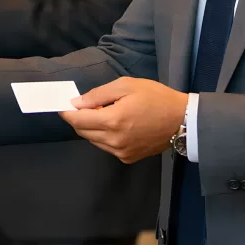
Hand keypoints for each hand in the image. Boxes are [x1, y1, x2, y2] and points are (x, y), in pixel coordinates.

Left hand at [59, 77, 187, 163]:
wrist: (182, 120)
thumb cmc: (156, 97)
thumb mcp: (127, 86)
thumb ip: (98, 95)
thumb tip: (76, 103)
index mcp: (113, 121)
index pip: (79, 120)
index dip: (67, 113)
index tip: (62, 106)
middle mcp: (114, 140)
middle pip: (83, 132)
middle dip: (79, 119)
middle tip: (84, 106)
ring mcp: (121, 152)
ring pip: (94, 141)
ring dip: (92, 128)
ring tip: (103, 113)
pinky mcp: (129, 158)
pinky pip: (107, 147)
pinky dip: (104, 137)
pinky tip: (115, 125)